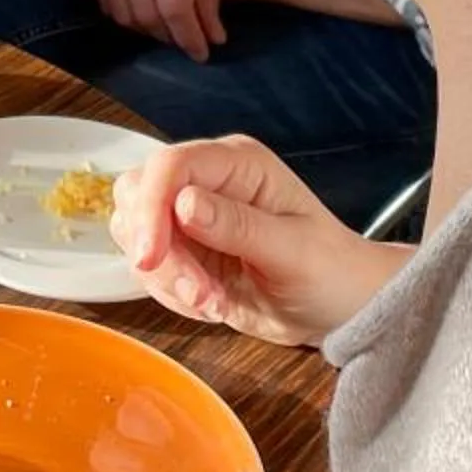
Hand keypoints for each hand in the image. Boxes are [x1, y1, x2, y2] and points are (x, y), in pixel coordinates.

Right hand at [70, 0, 227, 61]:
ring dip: (145, 30)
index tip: (202, 53)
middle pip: (146, 16)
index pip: (174, 9)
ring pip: (121, 13)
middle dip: (168, 37)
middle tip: (184, 39)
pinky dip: (122, 13)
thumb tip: (214, 38)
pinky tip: (140, 10)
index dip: (189, 38)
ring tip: (164, 27)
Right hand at [111, 135, 409, 344]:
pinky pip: (148, 267)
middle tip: (199, 294)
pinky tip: (212, 304)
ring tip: (214, 303)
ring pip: (133, 232)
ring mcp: (189, 215)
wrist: (338, 308)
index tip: (150, 257)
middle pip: (138, 193)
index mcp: (237, 163)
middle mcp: (206, 180)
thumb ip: (238, 226)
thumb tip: (183, 203)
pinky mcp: (182, 249)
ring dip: (166, 277)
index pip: (171, 165)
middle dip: (157, 250)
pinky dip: (170, 292)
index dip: (151, 207)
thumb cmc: (331, 271)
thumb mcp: (293, 252)